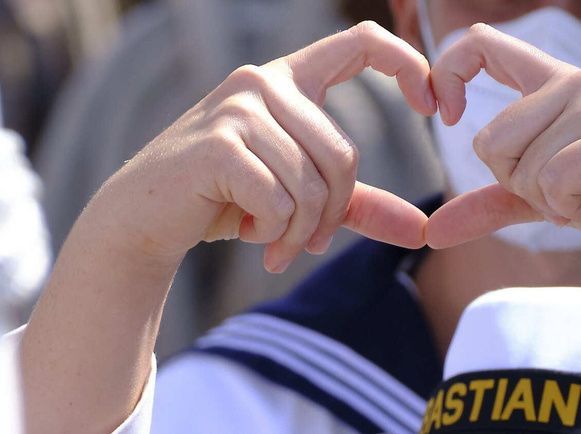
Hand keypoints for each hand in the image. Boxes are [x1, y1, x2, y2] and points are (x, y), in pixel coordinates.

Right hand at [90, 22, 436, 273]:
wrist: (144, 217)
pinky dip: (273, 232)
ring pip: (312, 185)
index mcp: (288, 80)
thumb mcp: (297, 199)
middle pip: (343, 155)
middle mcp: (263, 83)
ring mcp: (238, 108)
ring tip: (273, 245)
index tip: (436, 109)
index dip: (409, 67)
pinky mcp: (218, 145)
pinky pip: (280, 200)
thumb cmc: (222, 200)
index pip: (362, 42)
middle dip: (333, 216)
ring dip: (300, 233)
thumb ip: (357, 208)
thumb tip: (423, 232)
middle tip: (307, 244)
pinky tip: (250, 236)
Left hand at [423, 24, 580, 287]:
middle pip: (488, 141)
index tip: (446, 115)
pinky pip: (553, 184)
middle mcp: (575, 82)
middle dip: (521, 186)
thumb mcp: (547, 200)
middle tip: (572, 191)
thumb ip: (493, 204)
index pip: (481, 44)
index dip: (448, 74)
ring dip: (553, 203)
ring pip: (521, 168)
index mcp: (555, 85)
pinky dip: (574, 210)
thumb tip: (434, 231)